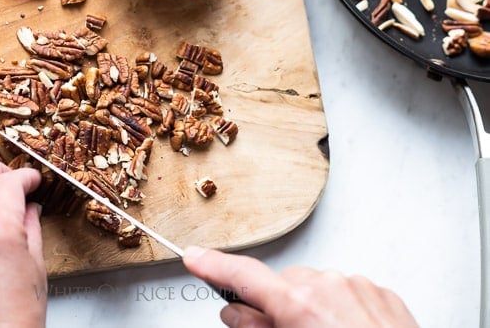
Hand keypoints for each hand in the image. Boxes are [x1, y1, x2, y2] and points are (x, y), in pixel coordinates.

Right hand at [182, 246, 418, 327]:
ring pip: (314, 287)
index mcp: (299, 304)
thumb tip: (237, 316)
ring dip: (309, 308)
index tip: (195, 257)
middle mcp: (328, 285)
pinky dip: (338, 309)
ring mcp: (356, 286)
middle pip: (281, 285)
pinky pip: (345, 291)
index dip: (214, 266)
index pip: (244, 275)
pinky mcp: (379, 292)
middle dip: (276, 307)